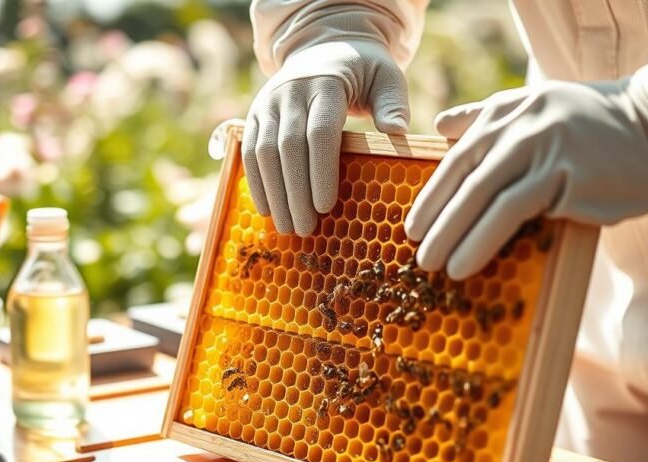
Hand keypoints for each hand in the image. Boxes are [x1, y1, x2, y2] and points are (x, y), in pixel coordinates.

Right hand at [243, 40, 409, 234]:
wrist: (322, 46)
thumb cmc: (363, 70)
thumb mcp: (386, 76)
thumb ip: (393, 103)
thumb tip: (397, 132)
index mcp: (326, 83)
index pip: (320, 132)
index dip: (321, 171)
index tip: (325, 207)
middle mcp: (291, 91)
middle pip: (288, 147)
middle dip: (296, 192)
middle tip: (305, 229)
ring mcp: (268, 102)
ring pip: (264, 152)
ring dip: (274, 193)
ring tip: (288, 227)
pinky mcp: (254, 114)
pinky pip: (249, 152)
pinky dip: (256, 183)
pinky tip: (267, 210)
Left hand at [404, 80, 647, 278]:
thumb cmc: (593, 127)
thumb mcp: (535, 108)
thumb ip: (485, 116)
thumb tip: (440, 126)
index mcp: (506, 111)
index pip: (457, 158)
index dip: (431, 195)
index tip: (411, 227)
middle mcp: (520, 126)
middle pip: (464, 178)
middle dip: (435, 218)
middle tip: (416, 251)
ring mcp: (543, 149)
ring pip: (484, 197)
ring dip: (454, 235)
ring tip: (434, 266)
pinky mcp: (566, 175)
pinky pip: (514, 212)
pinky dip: (484, 239)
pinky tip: (468, 263)